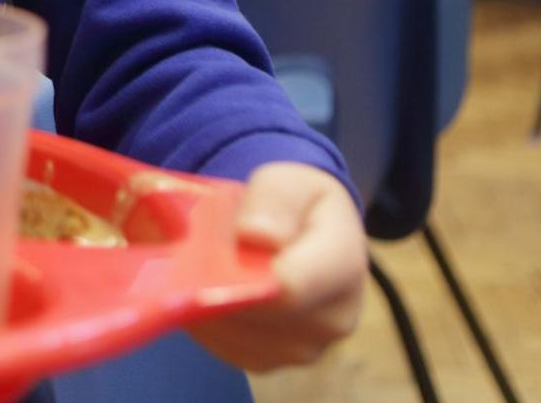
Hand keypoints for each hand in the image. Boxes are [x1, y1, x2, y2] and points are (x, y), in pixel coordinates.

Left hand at [189, 163, 365, 370]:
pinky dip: (206, 321)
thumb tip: (257, 235)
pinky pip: (226, 348)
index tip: (212, 252)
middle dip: (219, 283)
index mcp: (344, 265)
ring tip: (203, 267)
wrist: (307, 232)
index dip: (244, 274)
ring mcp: (305, 348)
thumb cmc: (296, 203)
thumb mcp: (288, 180)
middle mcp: (335, 319)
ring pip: (236, 335)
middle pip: (257, 315)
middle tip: (197, 251)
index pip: (290, 287)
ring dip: (208, 303)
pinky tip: (205, 291)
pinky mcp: (272, 361)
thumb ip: (274, 200)